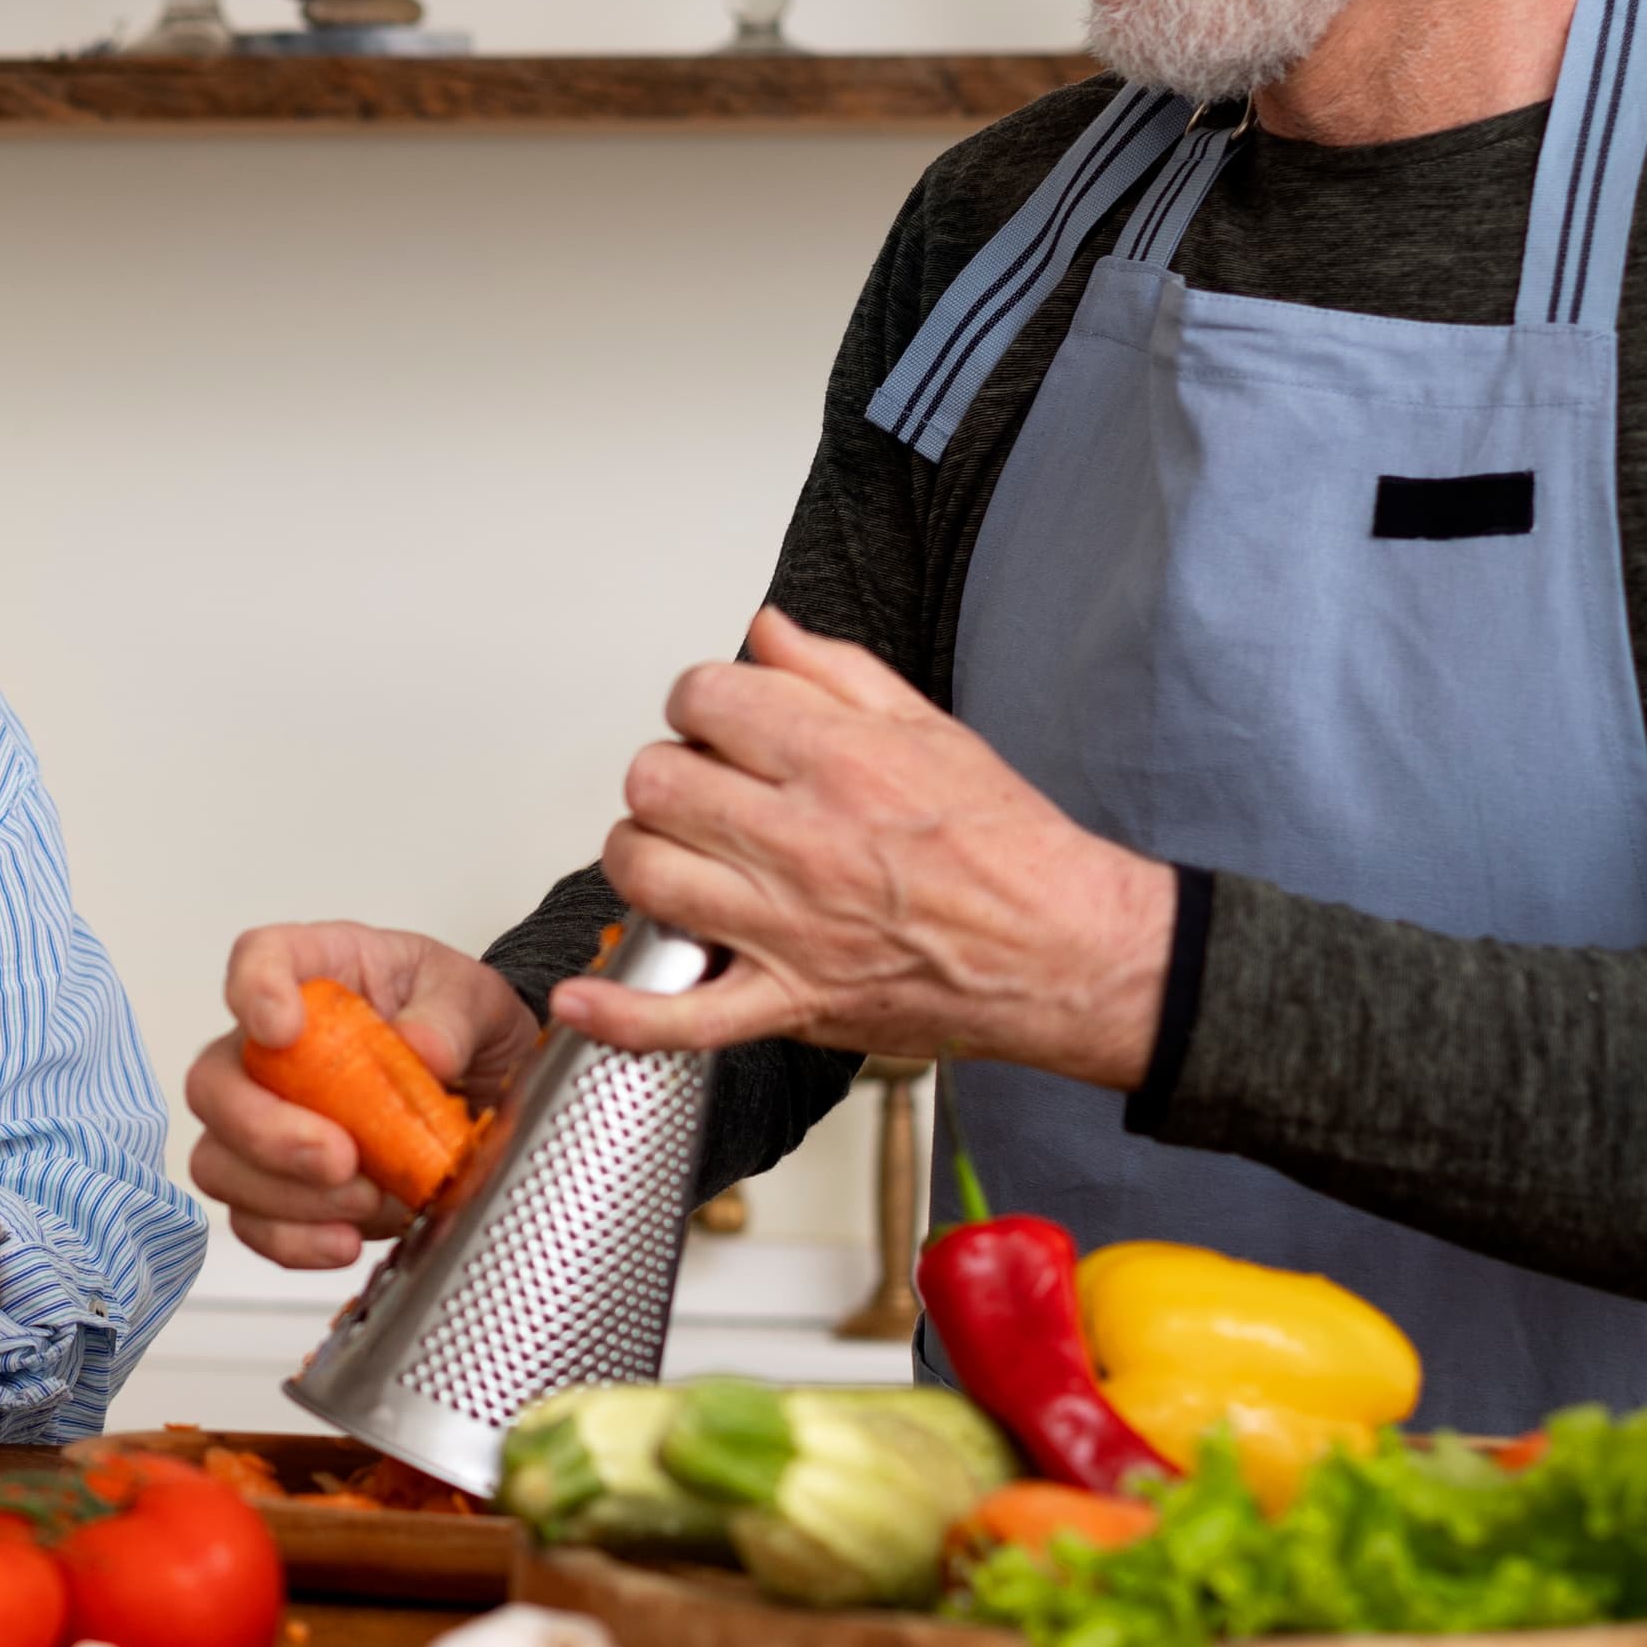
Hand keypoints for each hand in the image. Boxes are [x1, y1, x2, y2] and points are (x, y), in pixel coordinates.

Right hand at [186, 923, 542, 1270]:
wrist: (482, 1085)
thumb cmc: (454, 1023)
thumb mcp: (474, 998)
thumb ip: (450, 1017)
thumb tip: (423, 1050)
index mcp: (316, 973)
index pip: (257, 959)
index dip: (253, 992)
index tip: (282, 1028)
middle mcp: (270, 1047)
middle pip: (214, 1082)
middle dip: (266, 1131)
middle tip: (339, 1155)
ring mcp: (263, 1120)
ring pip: (220, 1163)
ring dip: (287, 1196)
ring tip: (368, 1198)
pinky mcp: (278, 1187)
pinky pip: (252, 1223)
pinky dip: (295, 1240)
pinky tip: (346, 1239)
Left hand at [551, 608, 1176, 1088]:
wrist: (1065, 950)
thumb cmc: (1007, 847)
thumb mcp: (930, 728)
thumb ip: (836, 672)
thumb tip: (765, 629)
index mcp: (838, 761)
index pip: (703, 700)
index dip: (699, 703)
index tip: (716, 722)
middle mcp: (802, 841)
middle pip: (656, 782)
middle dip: (668, 775)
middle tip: (703, 791)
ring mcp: (788, 929)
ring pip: (647, 874)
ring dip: (644, 857)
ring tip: (678, 857)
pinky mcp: (790, 1004)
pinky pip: (682, 1016)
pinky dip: (621, 1012)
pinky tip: (581, 994)